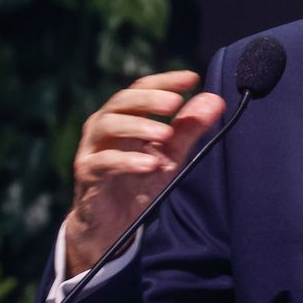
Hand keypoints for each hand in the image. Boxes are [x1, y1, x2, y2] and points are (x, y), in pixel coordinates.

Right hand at [64, 71, 224, 274]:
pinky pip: (104, 162)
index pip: (142, 89)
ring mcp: (92, 149)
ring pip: (108, 126)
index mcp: (124, 116)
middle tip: (176, 102)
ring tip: (166, 133)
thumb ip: (189, 129)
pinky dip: (128, 161)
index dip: (165, 81)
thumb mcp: (170, 155)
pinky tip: (151, 164)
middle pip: (122, 101)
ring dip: (139, 126)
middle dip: (150, 99)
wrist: (112, 224)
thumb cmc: (138, 182)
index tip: (191, 78)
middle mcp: (104, 126)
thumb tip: (216, 100)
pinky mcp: (87, 175)